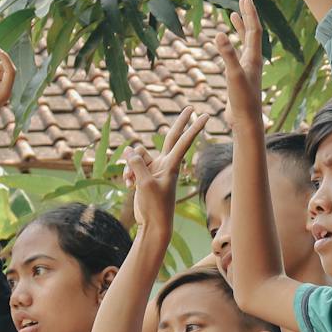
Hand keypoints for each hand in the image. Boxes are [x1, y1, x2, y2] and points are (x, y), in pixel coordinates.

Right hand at [123, 107, 210, 233]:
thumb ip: (137, 164)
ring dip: (129, 166)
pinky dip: (127, 173)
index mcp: (171, 165)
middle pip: (171, 136)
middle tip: (190, 107)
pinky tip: (127, 185)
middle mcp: (164, 163)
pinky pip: (131, 164)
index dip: (192, 127)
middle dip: (179, 122)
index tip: (204, 115)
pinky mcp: (143, 173)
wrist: (153, 224)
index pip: (183, 142)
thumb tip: (129, 149)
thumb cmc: (154, 206)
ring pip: (138, 154)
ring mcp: (154, 167)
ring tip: (129, 182)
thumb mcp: (145, 184)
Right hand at [212, 0, 264, 116]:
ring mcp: (246, 68)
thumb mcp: (233, 75)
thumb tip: (219, 34)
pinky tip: (226, 44)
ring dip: (240, 28)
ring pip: (244, 43)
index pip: (253, 30)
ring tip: (233, 16)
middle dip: (246, 16)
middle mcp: (252, 61)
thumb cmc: (242, 100)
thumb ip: (227, 54)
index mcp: (253, 58)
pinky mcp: (240, 76)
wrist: (246, 121)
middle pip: (251, 33)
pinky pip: (237, 54)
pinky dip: (232, 44)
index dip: (249, 14)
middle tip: (242, 0)